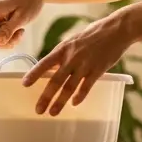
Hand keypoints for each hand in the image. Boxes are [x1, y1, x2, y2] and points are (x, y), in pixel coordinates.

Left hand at [21, 6, 138, 115]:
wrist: (116, 29)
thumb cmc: (94, 34)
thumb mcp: (74, 41)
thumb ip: (64, 55)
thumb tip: (53, 68)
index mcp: (63, 49)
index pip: (44, 63)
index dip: (34, 74)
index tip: (25, 84)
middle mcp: (72, 58)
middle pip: (56, 80)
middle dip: (46, 97)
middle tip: (39, 109)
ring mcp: (85, 65)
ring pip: (69, 87)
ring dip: (60, 102)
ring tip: (53, 112)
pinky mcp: (98, 70)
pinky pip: (86, 86)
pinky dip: (80, 96)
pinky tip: (75, 104)